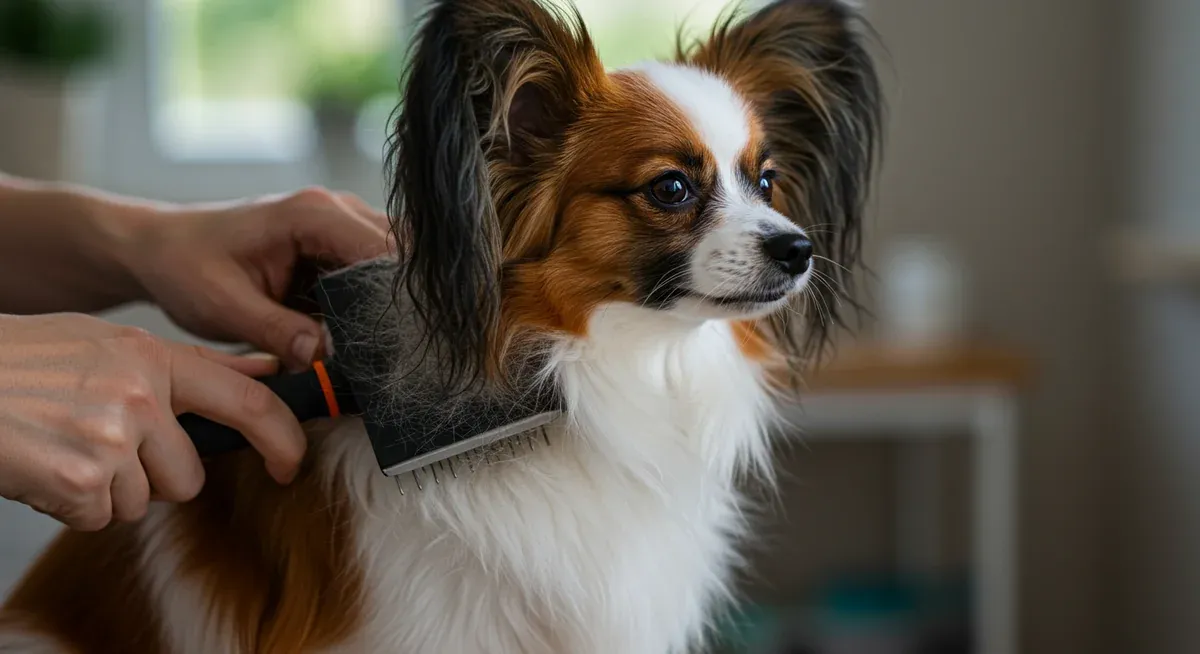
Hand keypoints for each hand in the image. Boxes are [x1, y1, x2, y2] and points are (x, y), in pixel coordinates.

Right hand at [0, 313, 305, 530]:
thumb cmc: (25, 360)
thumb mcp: (111, 343)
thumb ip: (192, 363)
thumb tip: (265, 369)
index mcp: (153, 357)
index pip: (247, 400)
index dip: (282, 437)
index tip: (290, 464)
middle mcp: (142, 395)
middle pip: (188, 476)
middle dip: (151, 477)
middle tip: (100, 446)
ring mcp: (112, 438)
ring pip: (141, 501)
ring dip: (105, 491)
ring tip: (63, 447)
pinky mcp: (81, 480)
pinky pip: (97, 517)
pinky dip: (69, 505)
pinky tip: (42, 466)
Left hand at [124, 187, 390, 369]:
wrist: (160, 249)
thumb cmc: (185, 267)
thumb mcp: (225, 307)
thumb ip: (279, 330)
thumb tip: (328, 357)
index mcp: (313, 213)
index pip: (384, 251)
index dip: (398, 298)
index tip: (400, 344)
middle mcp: (336, 209)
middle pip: (402, 254)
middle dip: (402, 303)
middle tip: (398, 353)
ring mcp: (341, 225)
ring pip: (395, 263)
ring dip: (391, 303)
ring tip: (384, 348)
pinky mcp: (337, 247)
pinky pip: (374, 273)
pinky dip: (376, 304)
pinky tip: (367, 337)